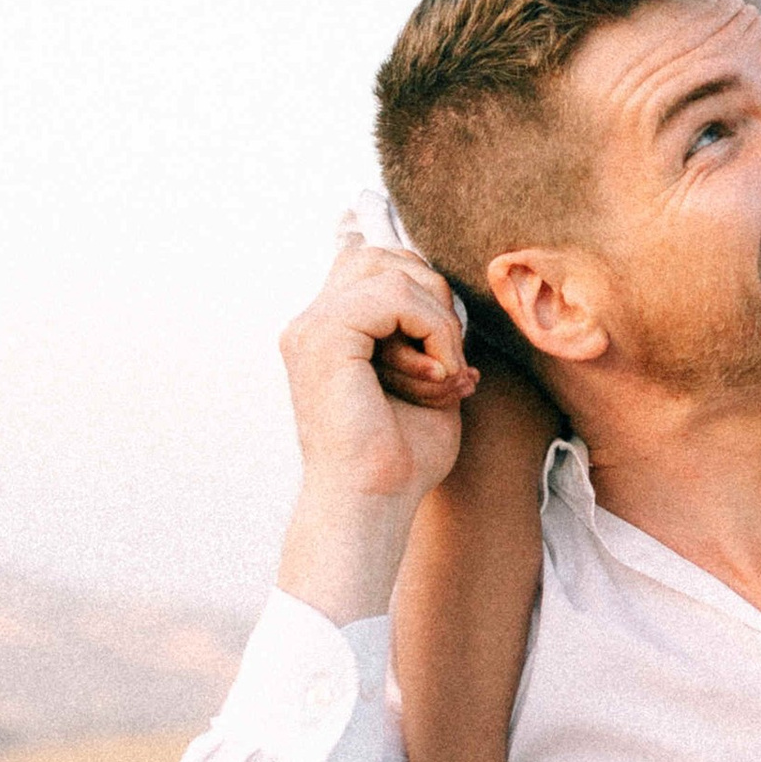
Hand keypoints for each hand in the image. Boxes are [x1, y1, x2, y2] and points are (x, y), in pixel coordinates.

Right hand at [274, 239, 473, 618]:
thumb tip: (444, 289)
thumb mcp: (425, 379)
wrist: (371, 505)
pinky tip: (439, 377)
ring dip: (438, 322)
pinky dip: (434, 333)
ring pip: (394, 270)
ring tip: (442, 378)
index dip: (410, 275)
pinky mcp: (324, 335)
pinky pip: (396, 297)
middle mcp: (311, 322)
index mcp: (327, 332)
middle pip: (387, 256)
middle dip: (434, 298)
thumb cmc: (401, 459)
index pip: (368, 261)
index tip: (435, 332)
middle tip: (449, 364)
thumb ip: (425, 331)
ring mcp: (312, 326)